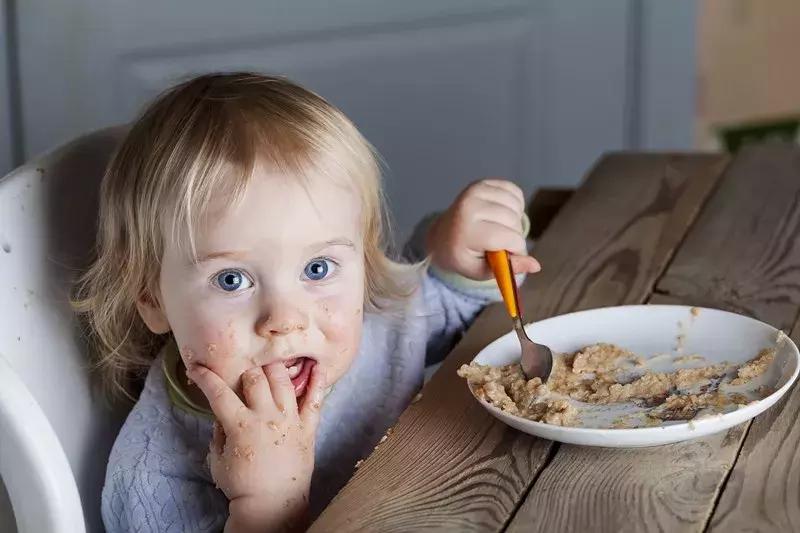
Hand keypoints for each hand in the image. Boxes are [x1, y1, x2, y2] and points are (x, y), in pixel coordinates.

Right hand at [187, 361, 326, 531]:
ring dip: (274, 369)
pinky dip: (317, 382)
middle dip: (244, 369)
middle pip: (255, 377)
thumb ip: (218, 432)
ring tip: (270, 364)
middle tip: (242, 372)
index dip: (205, 377)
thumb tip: (220, 413)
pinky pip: (315, 401)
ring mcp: (289, 420)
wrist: (272, 504)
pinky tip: (317, 367)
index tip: (196, 368)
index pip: (218, 393)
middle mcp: (266, 417)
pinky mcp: (308, 428)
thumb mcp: (218, 459)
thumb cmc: (242, 485)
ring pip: (283, 381)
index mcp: (240, 425)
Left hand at [426, 179, 540, 279]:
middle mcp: (469, 205)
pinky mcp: (482, 182)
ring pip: (516, 206)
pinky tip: (500, 215)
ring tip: (499, 229)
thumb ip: (509, 268)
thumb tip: (536, 265)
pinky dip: (514, 206)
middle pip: (514, 221)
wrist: (443, 236)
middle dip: (515, 236)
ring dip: (515, 221)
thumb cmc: (463, 256)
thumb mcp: (481, 271)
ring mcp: (475, 190)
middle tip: (500, 244)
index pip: (508, 237)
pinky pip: (514, 192)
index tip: (508, 256)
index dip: (516, 249)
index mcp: (466, 230)